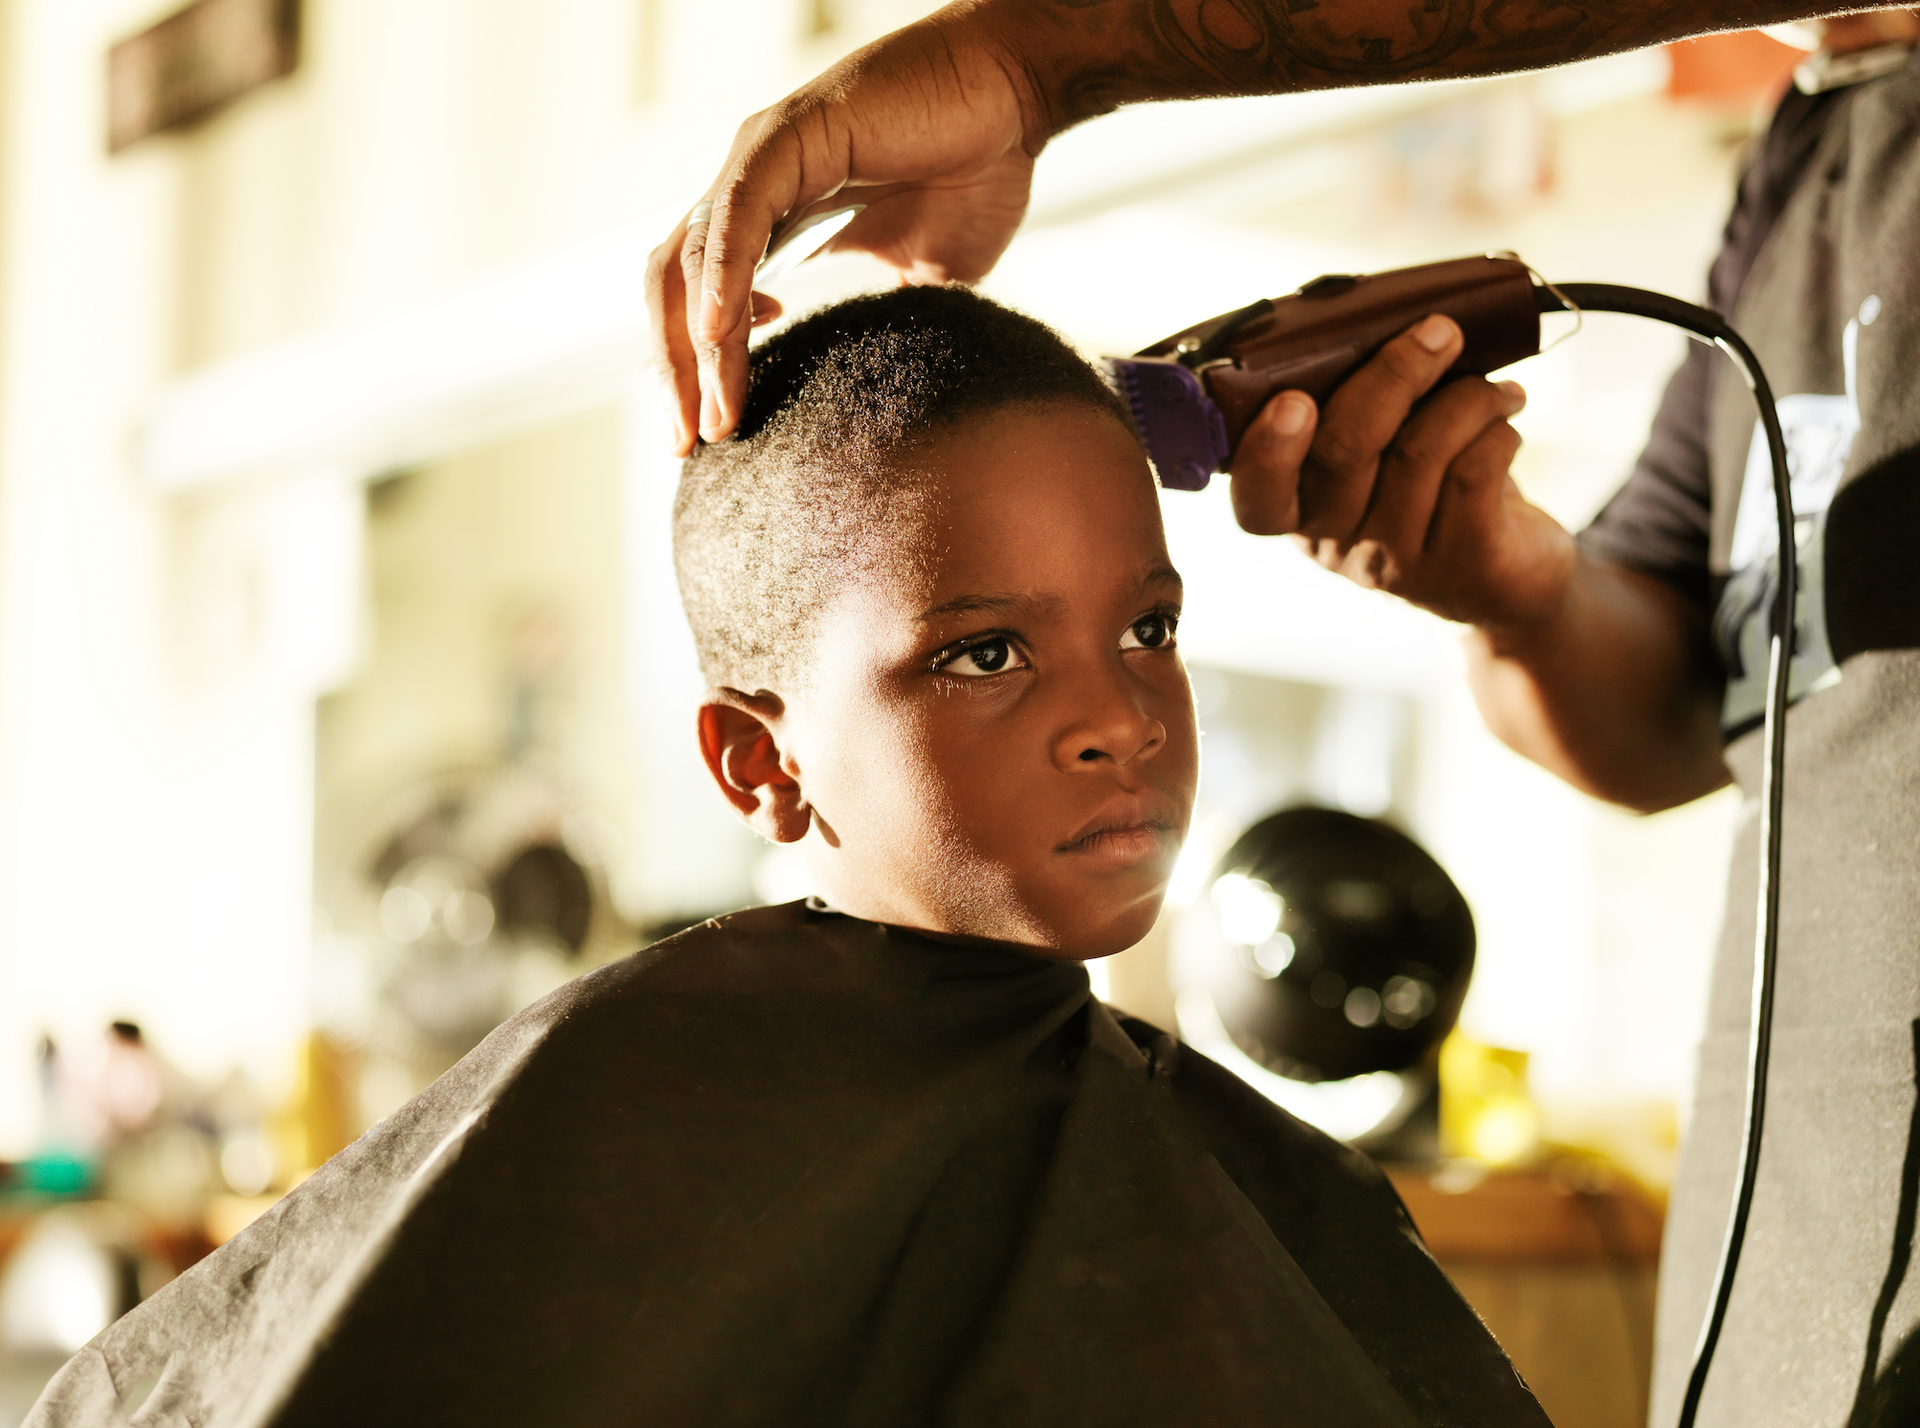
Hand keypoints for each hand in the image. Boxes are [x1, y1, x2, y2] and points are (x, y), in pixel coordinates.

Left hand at [646, 8, 1041, 453]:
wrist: (1020, 96)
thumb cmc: (977, 171)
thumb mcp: (919, 276)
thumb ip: (876, 321)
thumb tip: (878, 397)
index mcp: (771, 225)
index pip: (702, 305)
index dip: (698, 373)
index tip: (713, 437)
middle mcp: (751, 192)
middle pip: (676, 291)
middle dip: (677, 374)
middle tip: (693, 445)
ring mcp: (761, 161)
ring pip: (693, 262)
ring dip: (697, 347)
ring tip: (715, 414)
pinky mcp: (786, 137)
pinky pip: (736, 215)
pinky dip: (721, 276)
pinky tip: (722, 334)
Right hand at [1227, 314, 1574, 632]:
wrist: (1507, 579)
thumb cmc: (1434, 493)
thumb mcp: (1381, 463)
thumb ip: (1360, 413)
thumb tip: (1376, 324)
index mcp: (1300, 514)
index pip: (1258, 500)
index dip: (1269, 451)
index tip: (1294, 399)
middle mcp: (1338, 544)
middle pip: (1346, 450)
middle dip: (1395, 373)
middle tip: (1440, 331)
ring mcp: (1398, 561)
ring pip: (1420, 453)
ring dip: (1466, 398)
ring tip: (1495, 387)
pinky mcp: (1463, 565)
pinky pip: (1474, 474)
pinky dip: (1495, 429)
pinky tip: (1506, 420)